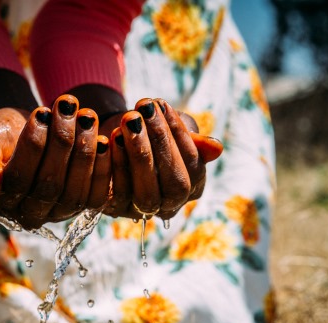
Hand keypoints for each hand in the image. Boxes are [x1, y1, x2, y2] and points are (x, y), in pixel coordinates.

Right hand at [0, 95, 111, 228]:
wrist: (26, 133)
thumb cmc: (3, 135)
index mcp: (1, 202)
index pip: (17, 180)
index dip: (31, 147)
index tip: (40, 111)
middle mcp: (29, 215)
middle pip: (48, 187)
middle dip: (61, 143)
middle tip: (68, 106)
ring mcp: (58, 214)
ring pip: (73, 192)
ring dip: (84, 151)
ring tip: (86, 116)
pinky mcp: (82, 207)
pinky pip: (95, 195)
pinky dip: (103, 167)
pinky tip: (105, 139)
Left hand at [103, 98, 222, 220]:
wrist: (114, 138)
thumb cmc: (151, 132)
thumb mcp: (174, 130)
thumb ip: (194, 139)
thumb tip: (216, 148)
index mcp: (191, 189)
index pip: (194, 169)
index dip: (180, 137)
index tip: (162, 105)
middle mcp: (169, 207)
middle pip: (175, 186)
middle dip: (161, 144)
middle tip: (145, 109)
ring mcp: (142, 212)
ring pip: (146, 194)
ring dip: (138, 153)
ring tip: (129, 120)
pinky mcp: (114, 210)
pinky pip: (118, 195)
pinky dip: (116, 164)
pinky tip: (111, 137)